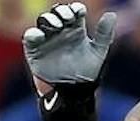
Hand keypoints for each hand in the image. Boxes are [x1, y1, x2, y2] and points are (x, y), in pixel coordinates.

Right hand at [24, 3, 115, 120]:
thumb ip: (104, 33)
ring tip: (57, 26)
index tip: (78, 14)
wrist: (71, 93)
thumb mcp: (99, 51)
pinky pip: (29, 38)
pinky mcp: (34, 52)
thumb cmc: (86, 74)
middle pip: (57, 14)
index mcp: (75, 31)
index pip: (73, 12)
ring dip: (48, 19)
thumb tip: (110, 14)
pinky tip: (39, 35)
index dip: (74, 9)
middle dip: (61, 12)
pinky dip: (32, 34)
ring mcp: (47, 42)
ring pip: (43, 23)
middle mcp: (60, 34)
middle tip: (67, 19)